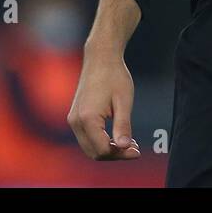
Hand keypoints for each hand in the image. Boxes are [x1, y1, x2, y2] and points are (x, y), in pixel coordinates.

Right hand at [68, 44, 140, 159]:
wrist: (100, 58)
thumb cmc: (115, 76)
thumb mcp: (124, 102)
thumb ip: (123, 126)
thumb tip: (124, 148)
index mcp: (87, 119)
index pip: (103, 150)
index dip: (121, 155)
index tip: (138, 151)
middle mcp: (75, 122)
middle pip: (94, 153)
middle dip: (115, 155)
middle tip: (135, 148)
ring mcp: (73, 120)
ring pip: (89, 148)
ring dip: (108, 149)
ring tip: (128, 143)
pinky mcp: (75, 117)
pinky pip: (87, 138)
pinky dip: (101, 142)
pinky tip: (117, 136)